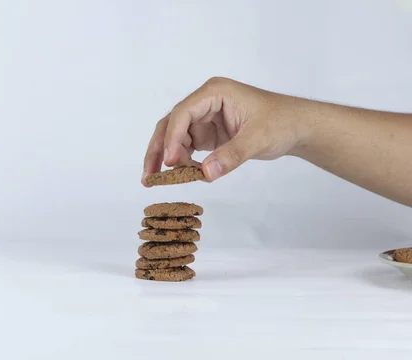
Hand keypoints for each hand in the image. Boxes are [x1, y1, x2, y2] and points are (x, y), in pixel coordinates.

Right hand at [141, 77, 304, 185]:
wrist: (297, 127)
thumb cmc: (282, 123)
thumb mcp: (258, 139)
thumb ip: (231, 156)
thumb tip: (206, 174)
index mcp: (214, 93)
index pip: (183, 113)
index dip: (173, 138)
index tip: (170, 162)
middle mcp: (204, 102)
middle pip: (171, 124)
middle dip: (159, 149)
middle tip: (148, 176)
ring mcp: (204, 118)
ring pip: (175, 137)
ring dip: (166, 158)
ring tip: (157, 180)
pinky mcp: (208, 133)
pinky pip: (186, 147)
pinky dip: (181, 162)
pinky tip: (179, 176)